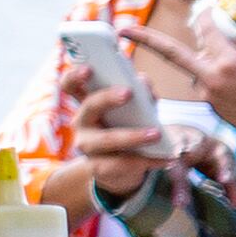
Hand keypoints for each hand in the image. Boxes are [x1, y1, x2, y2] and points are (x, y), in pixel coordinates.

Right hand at [62, 79, 174, 202]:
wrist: (121, 167)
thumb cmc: (126, 128)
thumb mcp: (134, 108)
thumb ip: (140, 92)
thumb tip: (143, 83)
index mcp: (87, 103)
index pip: (70, 85)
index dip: (75, 75)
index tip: (89, 69)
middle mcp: (81, 123)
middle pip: (89, 107)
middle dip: (107, 98)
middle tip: (129, 92)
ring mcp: (87, 147)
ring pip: (107, 139)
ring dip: (133, 136)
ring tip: (157, 134)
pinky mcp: (99, 167)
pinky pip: (123, 163)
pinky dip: (148, 160)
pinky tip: (165, 159)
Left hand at [126, 4, 235, 143]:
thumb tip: (232, 24)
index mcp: (227, 62)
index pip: (205, 29)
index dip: (204, 14)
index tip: (203, 7)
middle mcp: (210, 78)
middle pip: (173, 53)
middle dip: (146, 40)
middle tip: (123, 29)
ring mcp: (207, 95)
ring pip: (196, 67)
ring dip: (208, 59)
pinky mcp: (210, 107)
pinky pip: (205, 83)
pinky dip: (215, 75)